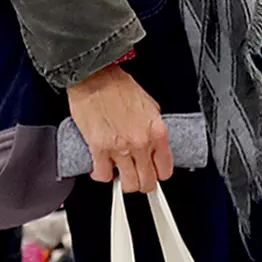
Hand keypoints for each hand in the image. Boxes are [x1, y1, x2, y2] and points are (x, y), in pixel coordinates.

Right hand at [67, 66, 171, 192]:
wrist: (95, 77)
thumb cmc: (118, 87)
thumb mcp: (149, 104)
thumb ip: (153, 127)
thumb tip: (154, 143)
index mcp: (157, 132)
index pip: (166, 169)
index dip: (159, 174)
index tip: (154, 173)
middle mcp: (141, 143)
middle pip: (148, 182)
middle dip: (143, 183)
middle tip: (137, 176)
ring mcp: (120, 148)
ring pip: (128, 184)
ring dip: (123, 182)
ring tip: (120, 173)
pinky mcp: (99, 149)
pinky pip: (103, 176)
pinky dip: (101, 175)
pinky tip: (102, 167)